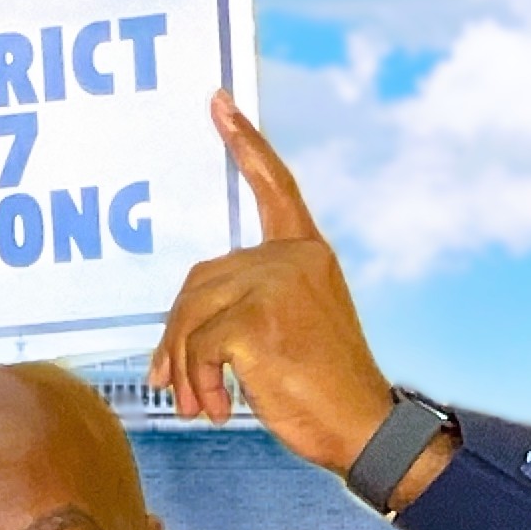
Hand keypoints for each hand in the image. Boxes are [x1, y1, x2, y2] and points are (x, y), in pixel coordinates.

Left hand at [149, 94, 451, 507]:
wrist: (361, 426)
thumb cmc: (320, 388)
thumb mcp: (283, 332)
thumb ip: (243, 305)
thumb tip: (175, 330)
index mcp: (307, 253)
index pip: (275, 187)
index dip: (247, 144)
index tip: (218, 103)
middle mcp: (295, 257)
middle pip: (199, 279)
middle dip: (176, 335)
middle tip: (168, 382)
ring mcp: (277, 283)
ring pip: (190, 315)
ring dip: (183, 367)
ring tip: (198, 404)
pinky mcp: (256, 319)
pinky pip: (195, 345)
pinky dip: (196, 382)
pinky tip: (218, 409)